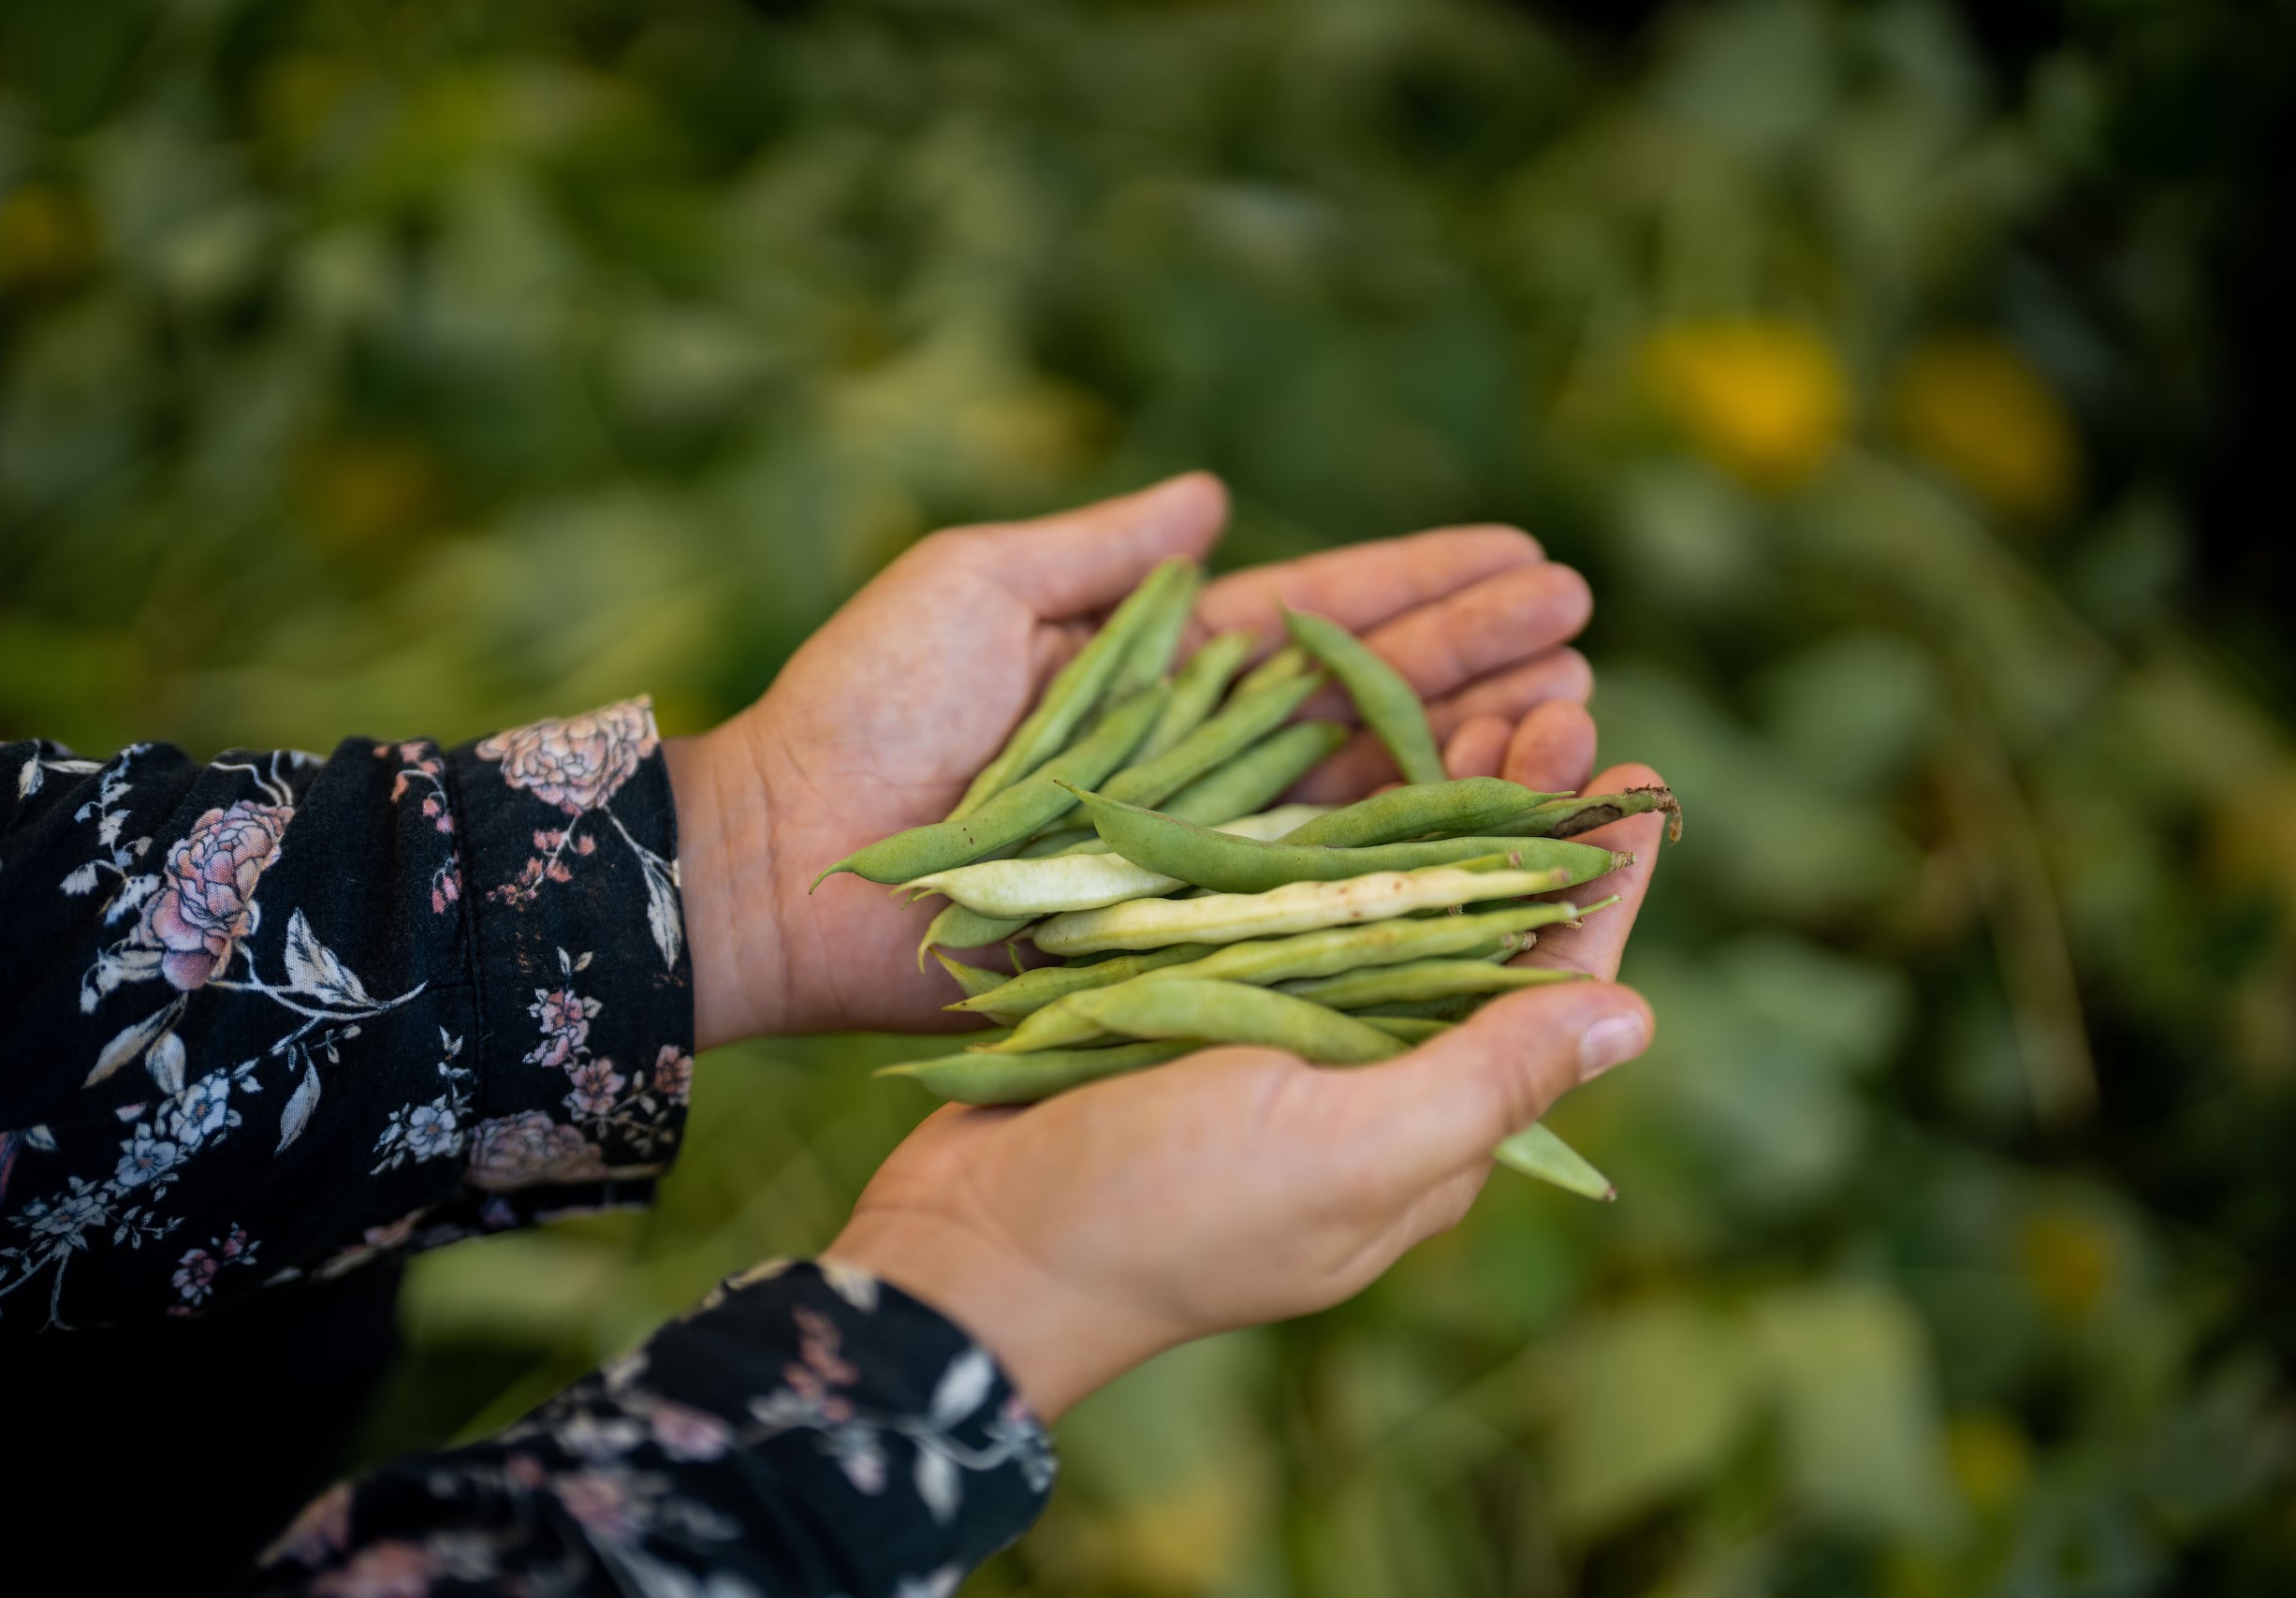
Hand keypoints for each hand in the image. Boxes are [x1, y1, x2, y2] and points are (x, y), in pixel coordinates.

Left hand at [665, 473, 1598, 1047]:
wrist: (785, 857)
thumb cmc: (863, 707)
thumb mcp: (977, 585)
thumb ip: (1105, 550)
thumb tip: (1218, 496)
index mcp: (1161, 672)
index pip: (1320, 621)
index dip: (1422, 588)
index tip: (1526, 555)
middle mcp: (1201, 762)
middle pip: (1369, 705)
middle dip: (1478, 663)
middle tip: (1582, 631)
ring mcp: (1199, 849)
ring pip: (1364, 794)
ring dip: (1471, 749)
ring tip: (1575, 705)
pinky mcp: (1183, 926)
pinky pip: (1312, 891)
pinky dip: (1402, 859)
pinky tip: (1493, 825)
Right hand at [826, 734, 1669, 1420]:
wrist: (978, 1240)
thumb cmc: (1170, 1211)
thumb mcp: (1349, 1149)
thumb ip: (1490, 1080)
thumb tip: (1638, 1016)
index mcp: (1433, 1128)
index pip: (1552, 993)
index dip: (1598, 885)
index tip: (1636, 780)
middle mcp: (1372, 1075)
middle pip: (1478, 927)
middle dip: (1524, 815)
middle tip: (1557, 698)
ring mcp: (1280, 1032)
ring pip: (1388, 896)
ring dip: (1439, 797)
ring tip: (1483, 696)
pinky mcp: (1198, 995)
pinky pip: (1288, 895)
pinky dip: (1332, 819)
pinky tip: (1352, 745)